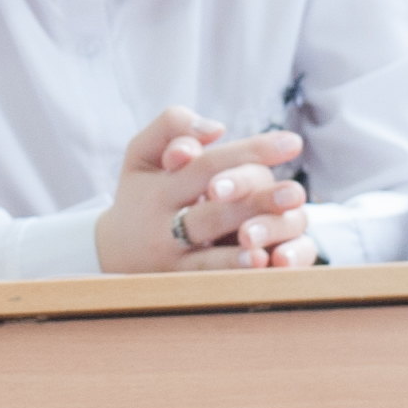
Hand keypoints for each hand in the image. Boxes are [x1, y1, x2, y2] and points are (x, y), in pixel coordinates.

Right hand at [93, 107, 317, 272]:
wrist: (111, 249)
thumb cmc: (139, 193)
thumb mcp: (140, 153)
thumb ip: (170, 126)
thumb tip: (216, 128)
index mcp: (159, 185)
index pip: (208, 163)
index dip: (250, 152)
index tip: (293, 143)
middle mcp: (163, 220)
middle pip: (213, 206)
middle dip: (256, 198)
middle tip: (296, 192)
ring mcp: (171, 253)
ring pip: (210, 243)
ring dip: (246, 234)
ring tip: (280, 226)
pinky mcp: (178, 281)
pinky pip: (208, 274)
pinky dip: (233, 268)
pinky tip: (261, 262)